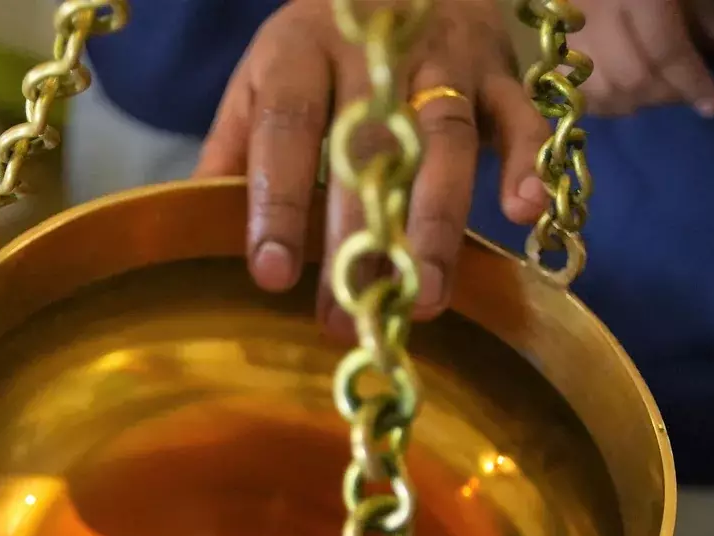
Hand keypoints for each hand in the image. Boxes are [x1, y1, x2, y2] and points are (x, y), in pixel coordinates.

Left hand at [195, 0, 552, 323]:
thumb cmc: (326, 46)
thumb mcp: (267, 78)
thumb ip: (235, 147)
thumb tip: (188, 221)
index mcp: (301, 51)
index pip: (286, 127)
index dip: (277, 201)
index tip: (270, 274)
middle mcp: (373, 51)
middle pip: (368, 146)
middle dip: (360, 237)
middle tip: (349, 311)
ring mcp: (443, 60)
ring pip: (444, 142)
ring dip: (437, 224)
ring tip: (425, 297)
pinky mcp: (500, 72)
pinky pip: (519, 117)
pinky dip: (525, 162)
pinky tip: (521, 213)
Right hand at [575, 0, 713, 116]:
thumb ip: (707, 11)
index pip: (666, 50)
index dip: (692, 82)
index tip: (712, 106)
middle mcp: (596, 10)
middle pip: (631, 77)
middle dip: (663, 95)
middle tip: (681, 93)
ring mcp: (566, 25)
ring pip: (596, 87)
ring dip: (629, 102)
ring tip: (651, 92)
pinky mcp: (548, 33)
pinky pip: (565, 82)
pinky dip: (593, 97)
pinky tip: (616, 92)